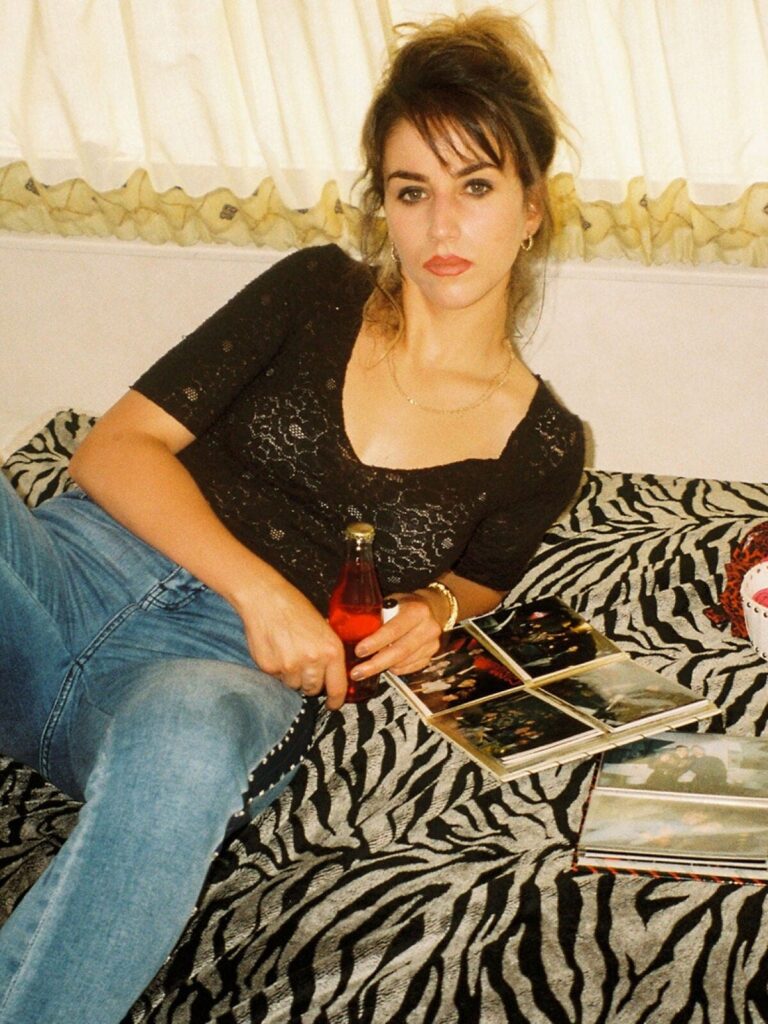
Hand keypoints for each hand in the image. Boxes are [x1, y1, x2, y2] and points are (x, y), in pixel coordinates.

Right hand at [232, 575, 347, 709]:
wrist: (266, 599)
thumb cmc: (296, 608)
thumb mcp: (323, 627)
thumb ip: (328, 652)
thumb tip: (332, 674)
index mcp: (331, 650)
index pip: (337, 688)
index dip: (335, 700)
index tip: (332, 704)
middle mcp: (313, 661)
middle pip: (313, 689)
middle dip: (310, 683)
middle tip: (304, 666)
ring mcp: (290, 666)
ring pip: (294, 686)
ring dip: (293, 677)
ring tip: (288, 654)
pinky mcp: (270, 668)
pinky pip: (277, 679)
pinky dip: (277, 670)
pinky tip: (276, 651)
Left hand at [349, 591, 443, 680]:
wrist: (433, 607)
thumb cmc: (405, 605)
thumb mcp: (391, 603)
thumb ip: (378, 617)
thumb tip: (353, 633)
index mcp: (416, 611)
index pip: (394, 629)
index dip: (375, 642)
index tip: (359, 651)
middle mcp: (428, 628)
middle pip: (400, 651)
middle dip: (376, 664)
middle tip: (357, 672)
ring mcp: (432, 643)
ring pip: (404, 662)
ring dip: (383, 667)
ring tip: (366, 669)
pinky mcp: (432, 654)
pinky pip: (410, 668)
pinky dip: (395, 669)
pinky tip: (385, 666)